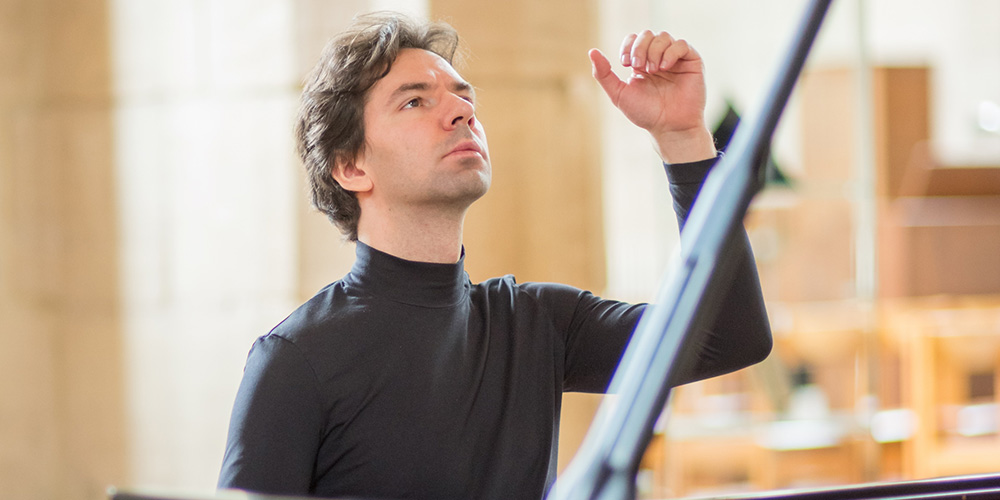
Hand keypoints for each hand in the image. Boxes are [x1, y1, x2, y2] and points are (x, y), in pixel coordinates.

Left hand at [590, 30, 715, 162]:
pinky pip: (682, 44)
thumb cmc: (645, 113)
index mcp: (642, 62)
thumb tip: (592, 51)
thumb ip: (604, 74)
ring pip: (664, 36)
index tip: (626, 63)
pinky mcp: (692, 62)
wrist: (669, 127)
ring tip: (653, 70)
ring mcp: (675, 59)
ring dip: (654, 51)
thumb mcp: (619, 94)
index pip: (633, 39)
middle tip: (638, 66)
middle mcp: (658, 58)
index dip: (628, 46)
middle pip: (647, 34)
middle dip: (639, 47)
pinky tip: (664, 67)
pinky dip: (671, 52)